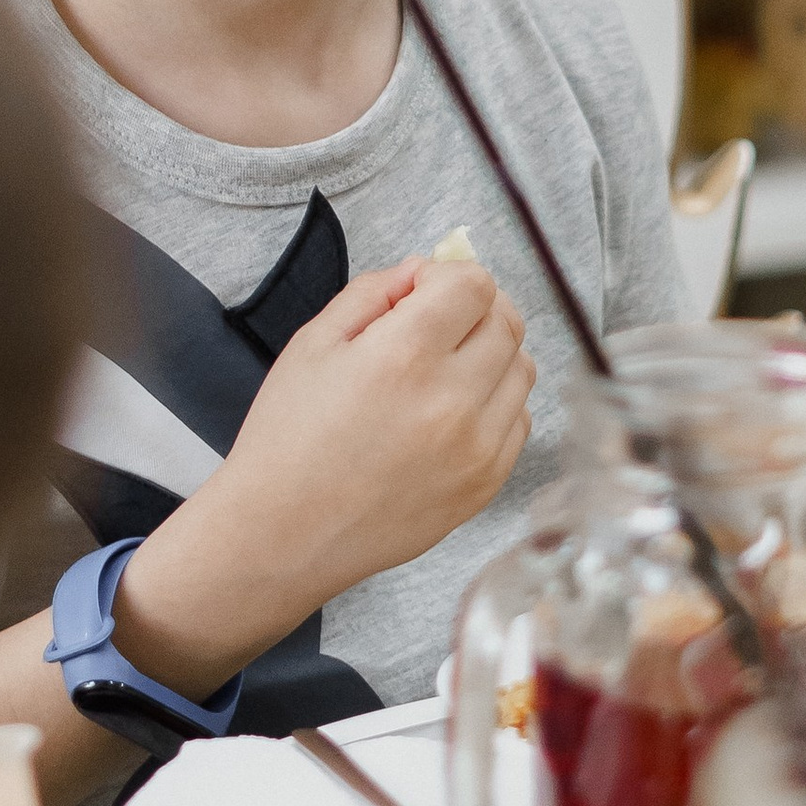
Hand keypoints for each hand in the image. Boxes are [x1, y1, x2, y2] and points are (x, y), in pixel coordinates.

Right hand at [114, 259, 534, 697]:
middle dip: (475, 309)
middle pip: (507, 323)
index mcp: (406, 355)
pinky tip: (453, 412)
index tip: (421, 292)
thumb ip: (372, 292)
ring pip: (522, 371)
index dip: (448, 275)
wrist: (283, 533)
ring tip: (444, 370)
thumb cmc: (287, 439)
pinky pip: (519, 422)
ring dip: (491, 355)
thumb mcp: (312, 344)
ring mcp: (477, 448)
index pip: (474, 285)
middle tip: (437, 322)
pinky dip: (496, 404)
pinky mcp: (484, 486)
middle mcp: (453, 400)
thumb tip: (421, 272)